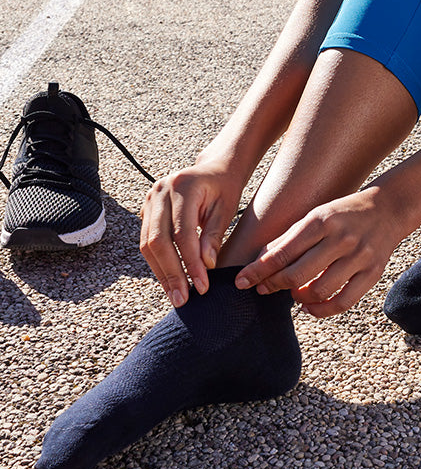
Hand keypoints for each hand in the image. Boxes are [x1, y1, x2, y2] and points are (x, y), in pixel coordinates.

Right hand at [140, 155, 242, 306]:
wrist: (213, 169)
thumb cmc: (223, 188)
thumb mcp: (226, 210)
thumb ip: (214, 236)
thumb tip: (206, 266)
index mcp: (183, 187)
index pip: (182, 233)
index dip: (190, 262)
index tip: (202, 286)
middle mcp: (160, 192)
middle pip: (158, 240)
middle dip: (171, 273)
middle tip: (183, 299)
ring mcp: (149, 200)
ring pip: (147, 243)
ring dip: (161, 272)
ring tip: (175, 295)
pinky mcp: (146, 210)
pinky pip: (147, 240)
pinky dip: (157, 262)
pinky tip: (169, 279)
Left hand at [235, 186, 399, 317]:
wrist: (388, 208)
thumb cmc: (344, 213)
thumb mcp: (316, 215)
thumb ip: (290, 238)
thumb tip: (262, 261)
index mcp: (321, 220)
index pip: (282, 252)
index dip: (259, 269)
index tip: (242, 281)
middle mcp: (341, 238)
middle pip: (298, 274)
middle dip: (274, 285)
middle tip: (262, 289)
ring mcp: (359, 257)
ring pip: (320, 290)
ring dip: (298, 297)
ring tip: (291, 294)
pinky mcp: (373, 273)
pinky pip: (344, 302)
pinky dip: (322, 310)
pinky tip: (309, 306)